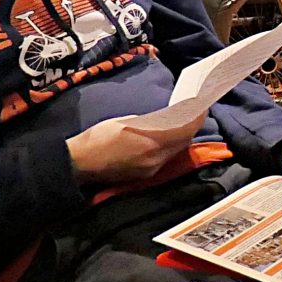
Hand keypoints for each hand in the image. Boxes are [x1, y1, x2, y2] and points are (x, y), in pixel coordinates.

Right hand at [67, 116, 197, 184]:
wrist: (79, 164)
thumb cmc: (98, 138)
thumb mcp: (124, 121)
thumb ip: (149, 122)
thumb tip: (165, 119)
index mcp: (151, 142)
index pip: (185, 129)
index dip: (196, 117)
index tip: (201, 105)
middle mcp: (156, 159)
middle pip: (184, 141)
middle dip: (190, 126)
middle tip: (192, 112)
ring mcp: (151, 169)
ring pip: (175, 151)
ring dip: (180, 137)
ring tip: (180, 123)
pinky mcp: (145, 176)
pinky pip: (165, 159)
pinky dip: (169, 147)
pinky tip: (165, 138)